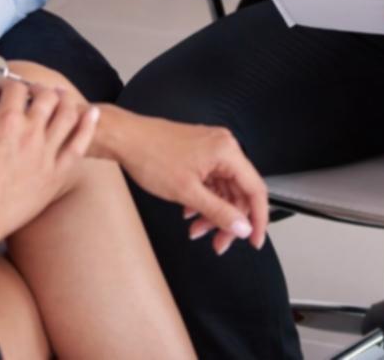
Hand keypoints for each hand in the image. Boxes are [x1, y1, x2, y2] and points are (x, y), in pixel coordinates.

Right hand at [0, 79, 98, 251]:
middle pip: (46, 97)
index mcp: (5, 121)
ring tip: (62, 96)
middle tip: (35, 92)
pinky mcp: (56, 174)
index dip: (10, 84)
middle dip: (40, 89)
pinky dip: (87, 126)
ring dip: (66, 100)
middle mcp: (31, 133)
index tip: (6, 90)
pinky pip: (79, 145)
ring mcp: (47, 154)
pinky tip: (91, 113)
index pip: (15, 89)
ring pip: (67, 115)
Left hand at [97, 109, 267, 254]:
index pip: (255, 190)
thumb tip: (242, 228)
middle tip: (219, 243)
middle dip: (228, 220)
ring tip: (196, 230)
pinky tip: (189, 211)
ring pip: (223, 189)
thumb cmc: (150, 156)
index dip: (259, 219)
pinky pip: (210, 182)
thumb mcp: (187, 192)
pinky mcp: (199, 153)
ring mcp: (211, 149)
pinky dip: (203, 200)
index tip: (255, 240)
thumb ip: (219, 212)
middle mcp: (223, 147)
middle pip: (239, 192)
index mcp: (226, 151)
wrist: (124, 139)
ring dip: (212, 213)